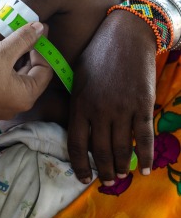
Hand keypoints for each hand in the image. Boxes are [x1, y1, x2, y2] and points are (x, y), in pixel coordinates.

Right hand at [0, 22, 52, 119]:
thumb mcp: (2, 51)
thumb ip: (23, 39)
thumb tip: (41, 28)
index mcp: (25, 97)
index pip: (45, 71)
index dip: (43, 48)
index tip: (36, 31)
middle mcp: (15, 105)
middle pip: (31, 74)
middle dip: (29, 52)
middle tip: (24, 32)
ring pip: (15, 77)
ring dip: (15, 58)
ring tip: (9, 38)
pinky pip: (1, 81)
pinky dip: (2, 66)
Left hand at [68, 10, 156, 184]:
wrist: (125, 36)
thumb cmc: (97, 53)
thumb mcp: (78, 74)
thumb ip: (76, 100)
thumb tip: (74, 121)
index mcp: (79, 103)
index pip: (76, 143)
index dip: (79, 164)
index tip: (83, 176)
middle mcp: (98, 110)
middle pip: (99, 151)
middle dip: (103, 171)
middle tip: (106, 181)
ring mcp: (121, 109)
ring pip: (120, 149)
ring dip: (121, 167)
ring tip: (121, 176)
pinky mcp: (142, 106)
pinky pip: (144, 139)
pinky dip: (144, 157)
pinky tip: (143, 168)